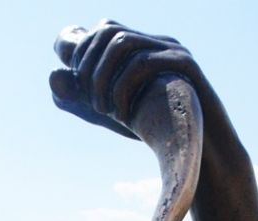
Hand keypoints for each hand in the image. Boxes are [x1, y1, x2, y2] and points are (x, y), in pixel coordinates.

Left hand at [50, 19, 192, 138]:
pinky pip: (143, 63)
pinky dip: (124, 89)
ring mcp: (172, 49)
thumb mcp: (114, 113)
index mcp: (139, 48)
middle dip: (88, 68)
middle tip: (91, 104)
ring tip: (105, 111)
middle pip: (106, 30)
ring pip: (121, 43)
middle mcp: (155, 41)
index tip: (74, 87)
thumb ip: (82, 98)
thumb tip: (52, 77)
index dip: (77, 52)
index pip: (99, 30)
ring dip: (102, 79)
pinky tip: (124, 116)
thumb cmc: (160, 131)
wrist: (204, 153)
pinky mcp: (186, 66)